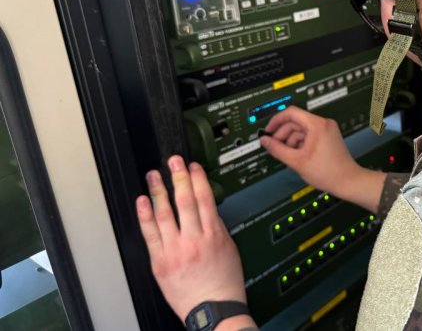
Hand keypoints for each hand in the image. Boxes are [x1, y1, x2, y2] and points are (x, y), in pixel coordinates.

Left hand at [136, 155, 254, 327]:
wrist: (212, 309)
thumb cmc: (223, 283)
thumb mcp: (229, 249)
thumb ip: (217, 228)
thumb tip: (207, 208)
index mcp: (213, 235)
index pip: (205, 200)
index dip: (198, 179)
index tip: (193, 167)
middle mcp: (194, 240)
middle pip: (185, 202)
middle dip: (179, 178)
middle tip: (173, 161)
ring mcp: (175, 250)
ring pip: (165, 214)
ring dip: (159, 191)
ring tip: (154, 175)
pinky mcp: (160, 261)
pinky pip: (150, 234)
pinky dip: (145, 215)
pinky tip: (142, 201)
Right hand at [260, 106, 386, 212]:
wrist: (347, 181)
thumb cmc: (328, 172)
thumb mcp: (296, 161)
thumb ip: (277, 149)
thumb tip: (265, 141)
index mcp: (317, 124)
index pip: (291, 113)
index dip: (276, 121)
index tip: (268, 131)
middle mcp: (323, 124)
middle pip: (295, 122)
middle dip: (282, 134)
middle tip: (274, 147)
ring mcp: (326, 130)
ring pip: (301, 130)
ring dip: (290, 141)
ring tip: (287, 155)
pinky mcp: (327, 137)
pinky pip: (308, 136)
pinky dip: (299, 144)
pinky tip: (296, 156)